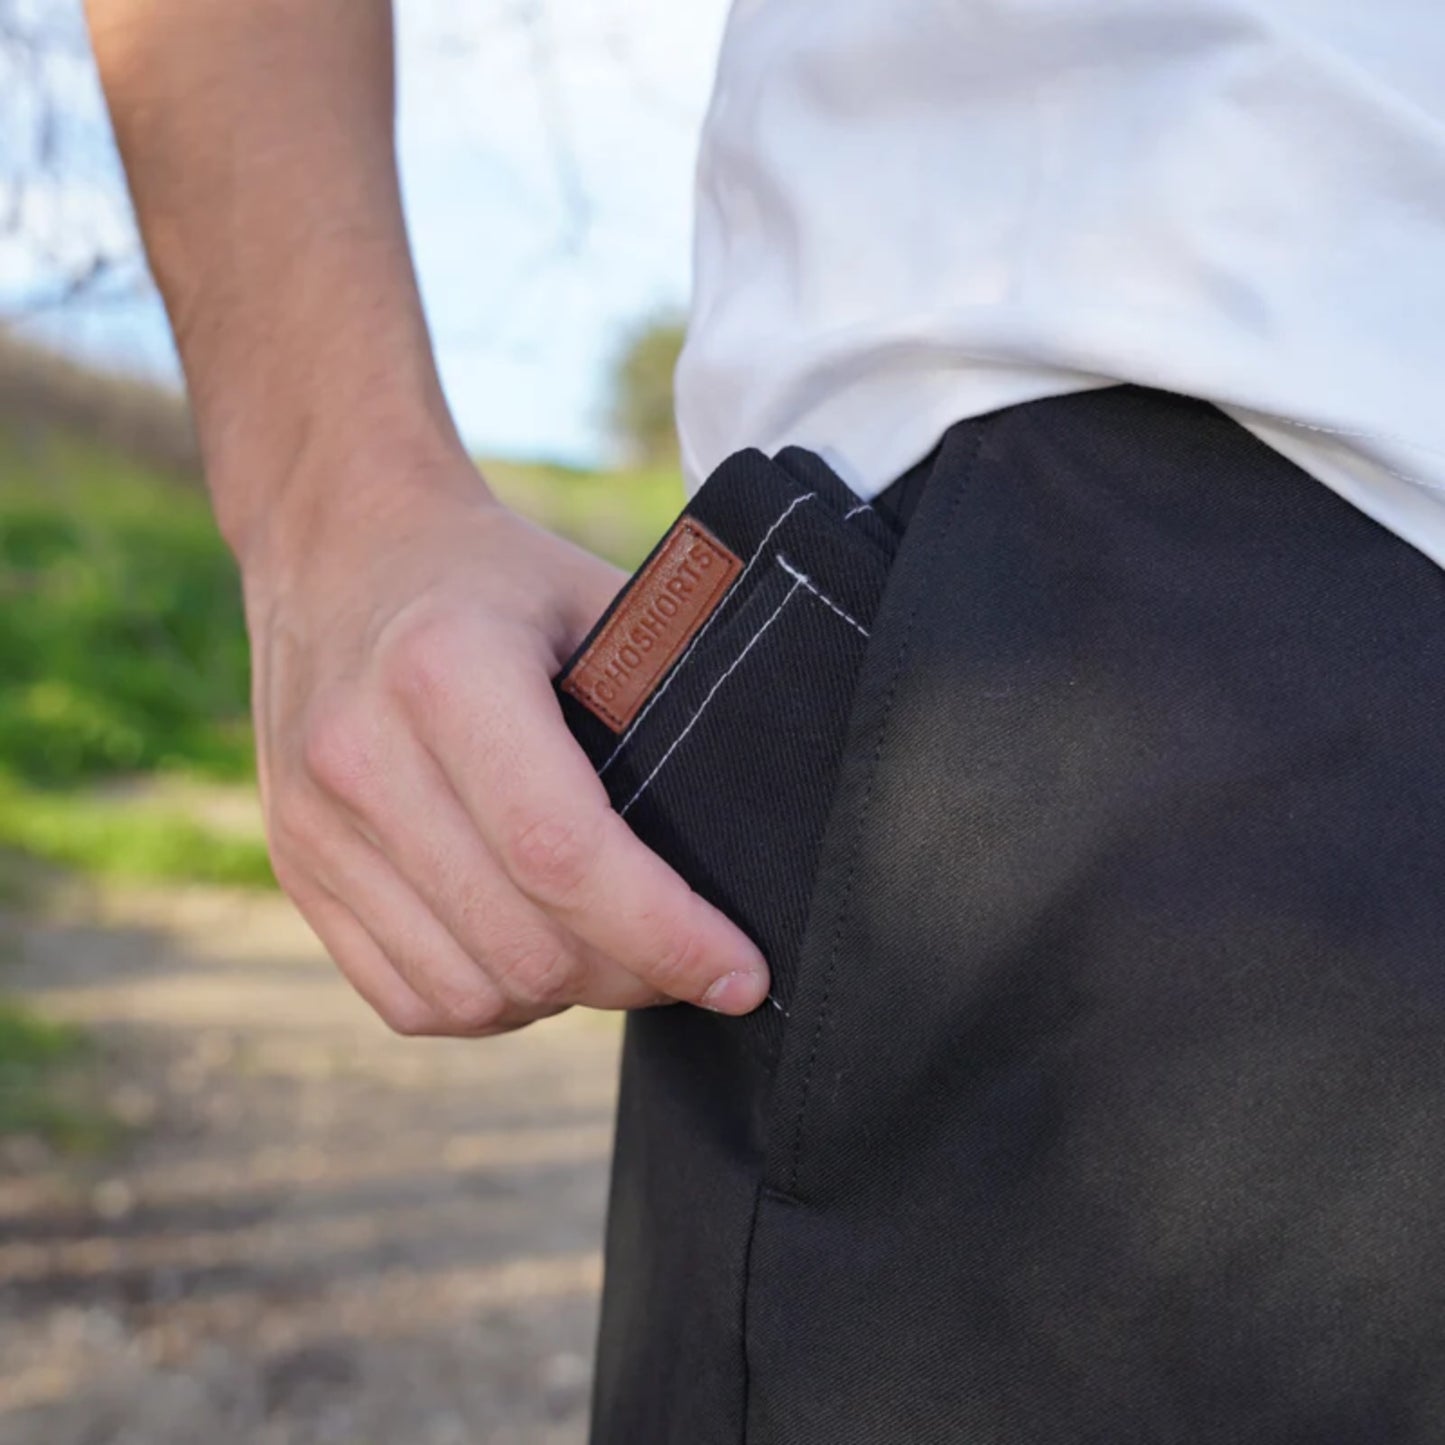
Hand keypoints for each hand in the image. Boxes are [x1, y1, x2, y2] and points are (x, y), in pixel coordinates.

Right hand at [240, 436, 770, 1036]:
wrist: (336, 545)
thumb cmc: (491, 574)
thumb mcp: (593, 596)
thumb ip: (665, 694)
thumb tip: (749, 822)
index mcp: (446, 670)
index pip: (563, 854)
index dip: (664, 934)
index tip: (740, 973)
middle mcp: (361, 755)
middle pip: (522, 943)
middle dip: (633, 976)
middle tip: (692, 959)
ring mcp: (315, 822)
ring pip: (467, 992)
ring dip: (563, 998)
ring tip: (614, 955)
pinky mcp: (296, 866)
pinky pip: (405, 997)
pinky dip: (488, 1004)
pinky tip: (531, 957)